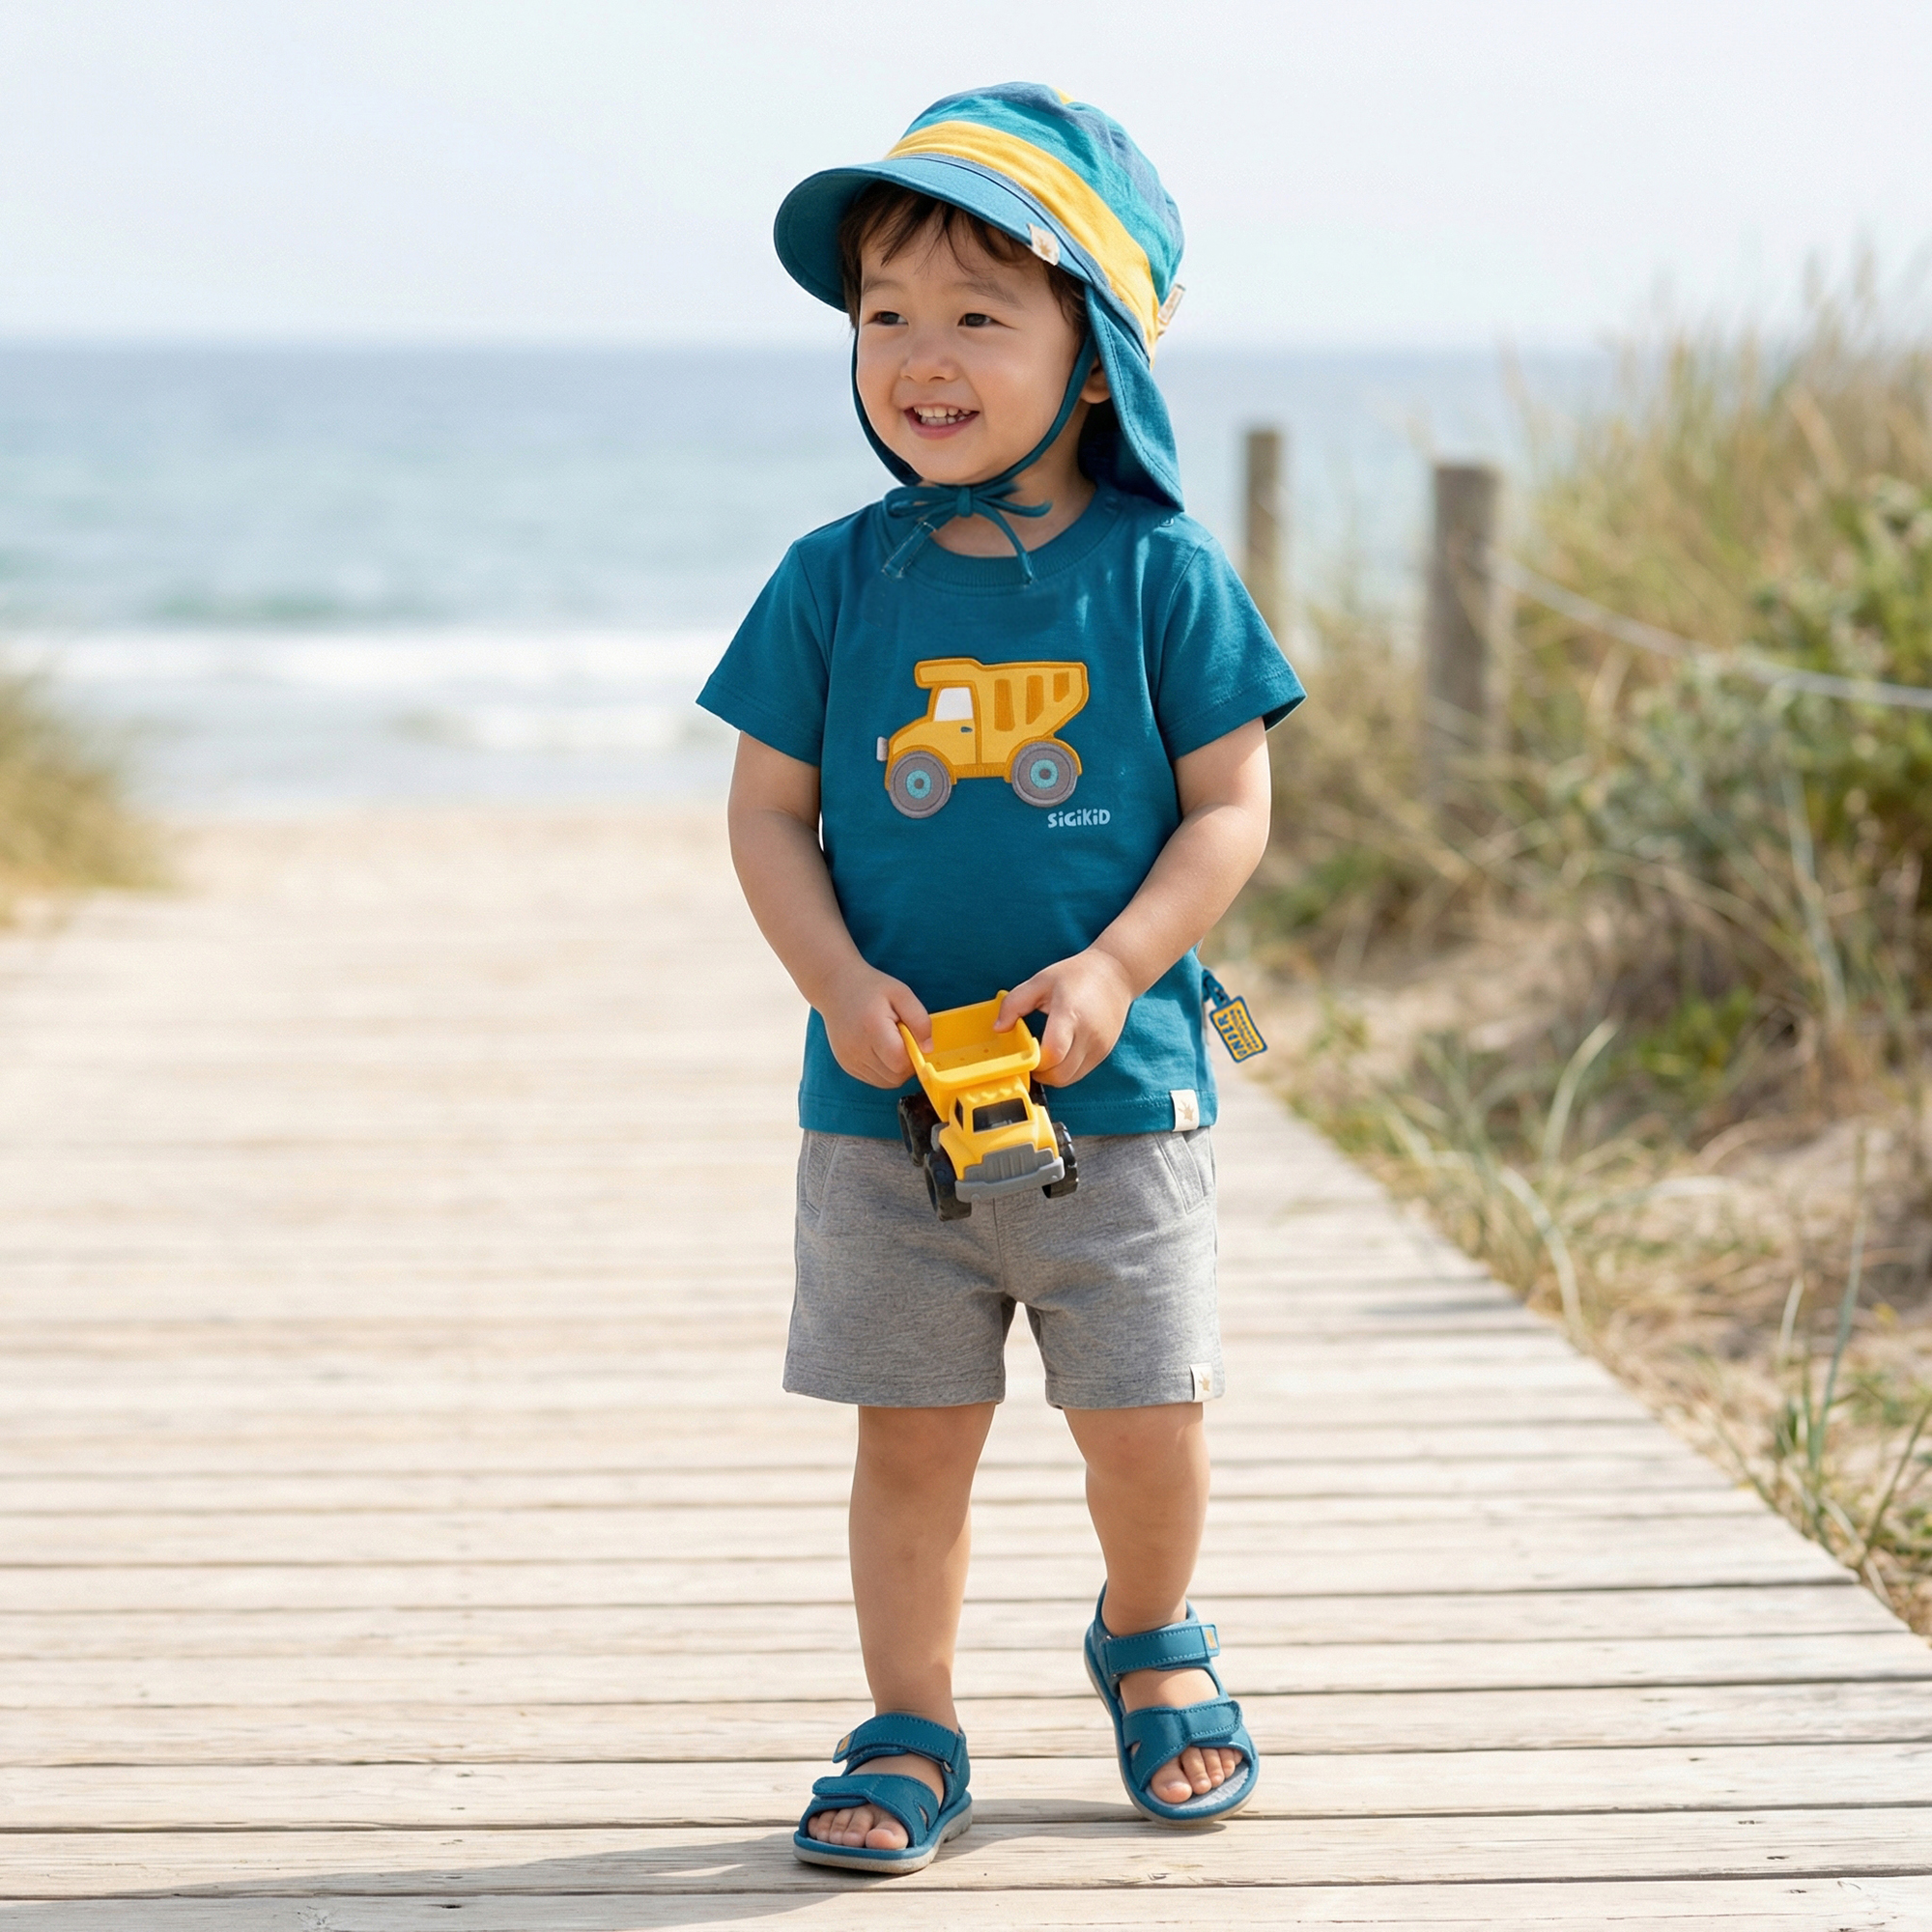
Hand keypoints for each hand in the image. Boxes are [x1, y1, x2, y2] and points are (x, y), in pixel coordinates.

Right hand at [821, 962, 930, 1087]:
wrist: (835, 987)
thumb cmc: (871, 988)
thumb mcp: (902, 994)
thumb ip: (920, 1021)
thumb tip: (928, 1049)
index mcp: (872, 1028)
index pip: (900, 1063)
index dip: (913, 1056)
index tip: (912, 1040)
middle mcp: (857, 1049)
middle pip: (894, 1077)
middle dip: (906, 1064)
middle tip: (903, 1041)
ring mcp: (849, 1060)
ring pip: (885, 1082)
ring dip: (895, 1069)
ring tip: (890, 1044)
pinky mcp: (846, 1065)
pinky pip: (874, 1079)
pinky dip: (883, 1070)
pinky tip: (880, 1049)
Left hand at [996, 948, 1135, 1086]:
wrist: (1116, 973)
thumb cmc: (1077, 975)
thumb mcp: (1040, 981)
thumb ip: (1014, 1003)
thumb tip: (998, 1028)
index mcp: (1070, 1014)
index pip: (1053, 1053)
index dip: (1034, 1061)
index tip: (1022, 1055)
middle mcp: (1088, 1034)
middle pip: (1061, 1075)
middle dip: (1040, 1074)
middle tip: (1028, 1060)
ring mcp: (1099, 1046)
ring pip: (1070, 1079)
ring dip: (1052, 1075)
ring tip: (1042, 1057)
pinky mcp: (1104, 1053)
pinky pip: (1080, 1073)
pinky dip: (1065, 1071)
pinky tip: (1058, 1054)